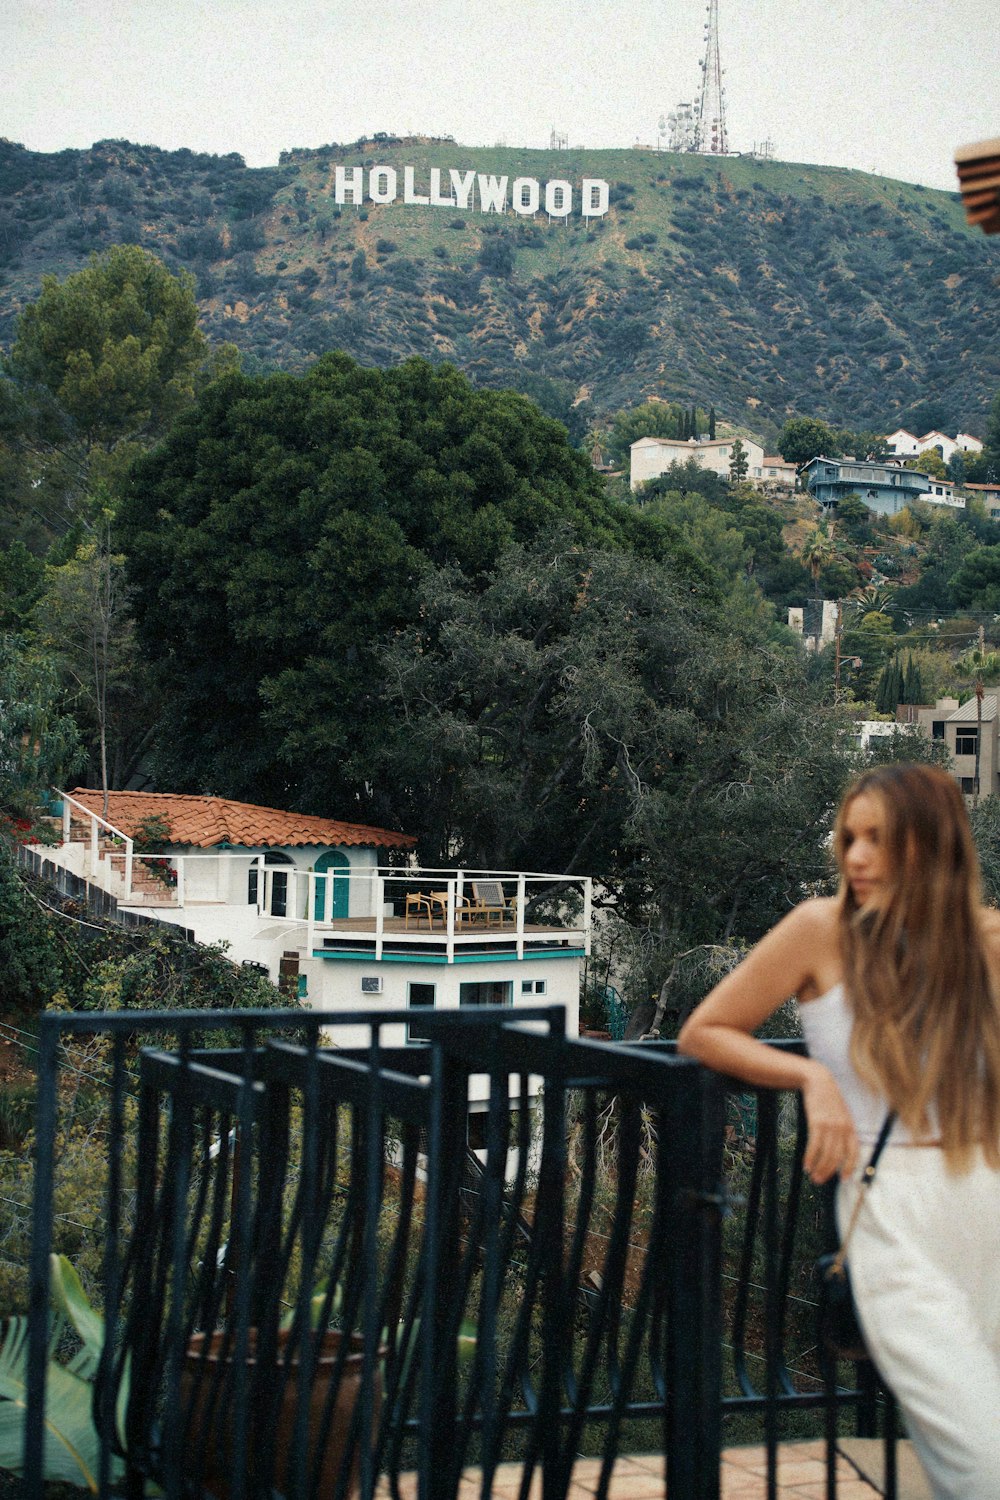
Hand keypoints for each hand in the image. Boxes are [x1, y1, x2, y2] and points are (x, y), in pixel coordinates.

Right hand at [801, 1065, 858, 1184]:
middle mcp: (843, 1129)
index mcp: (851, 1128)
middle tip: (819, 1181)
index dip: (849, 1168)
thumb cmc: (829, 1100)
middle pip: (837, 1157)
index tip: (843, 1179)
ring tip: (812, 1175)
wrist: (819, 1081)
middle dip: (828, 1172)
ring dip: (819, 1168)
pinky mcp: (817, 1123)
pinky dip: (810, 1158)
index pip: (854, 1153)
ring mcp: (830, 1126)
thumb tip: (838, 1150)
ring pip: (826, 1154)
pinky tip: (805, 1165)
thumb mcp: (841, 1114)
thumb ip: (843, 1130)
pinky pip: (814, 1146)